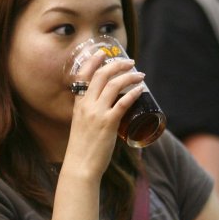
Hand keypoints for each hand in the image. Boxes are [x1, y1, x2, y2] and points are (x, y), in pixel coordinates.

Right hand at [65, 53, 143, 178]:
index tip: (103, 53)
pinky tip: (141, 89)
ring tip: (140, 74)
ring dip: (129, 76)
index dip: (93, 61)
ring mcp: (97, 113)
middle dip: (117, 64)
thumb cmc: (82, 149)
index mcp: (78, 104)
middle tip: (130, 62)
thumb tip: (107, 110)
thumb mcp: (80, 125)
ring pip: (114, 85)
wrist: (80, 166)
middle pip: (102, 75)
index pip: (82, 75)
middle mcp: (86, 105)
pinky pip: (123, 103)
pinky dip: (133, 93)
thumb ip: (90, 115)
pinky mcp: (108, 123)